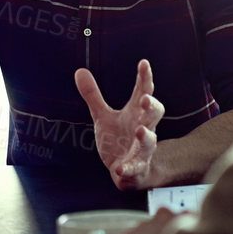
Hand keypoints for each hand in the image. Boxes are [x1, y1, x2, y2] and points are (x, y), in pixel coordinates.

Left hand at [76, 59, 164, 189]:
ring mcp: (141, 150)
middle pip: (153, 114)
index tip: (143, 63)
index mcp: (136, 113)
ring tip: (139, 131)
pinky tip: (120, 169)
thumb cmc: (119, 139)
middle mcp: (143, 128)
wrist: (132, 170)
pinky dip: (128, 169)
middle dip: (151, 106)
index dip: (145, 78)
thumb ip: (93, 95)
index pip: (143, 92)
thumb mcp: (103, 116)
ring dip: (146, 137)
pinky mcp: (136, 168)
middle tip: (145, 99)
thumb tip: (79, 70)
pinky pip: (136, 168)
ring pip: (149, 142)